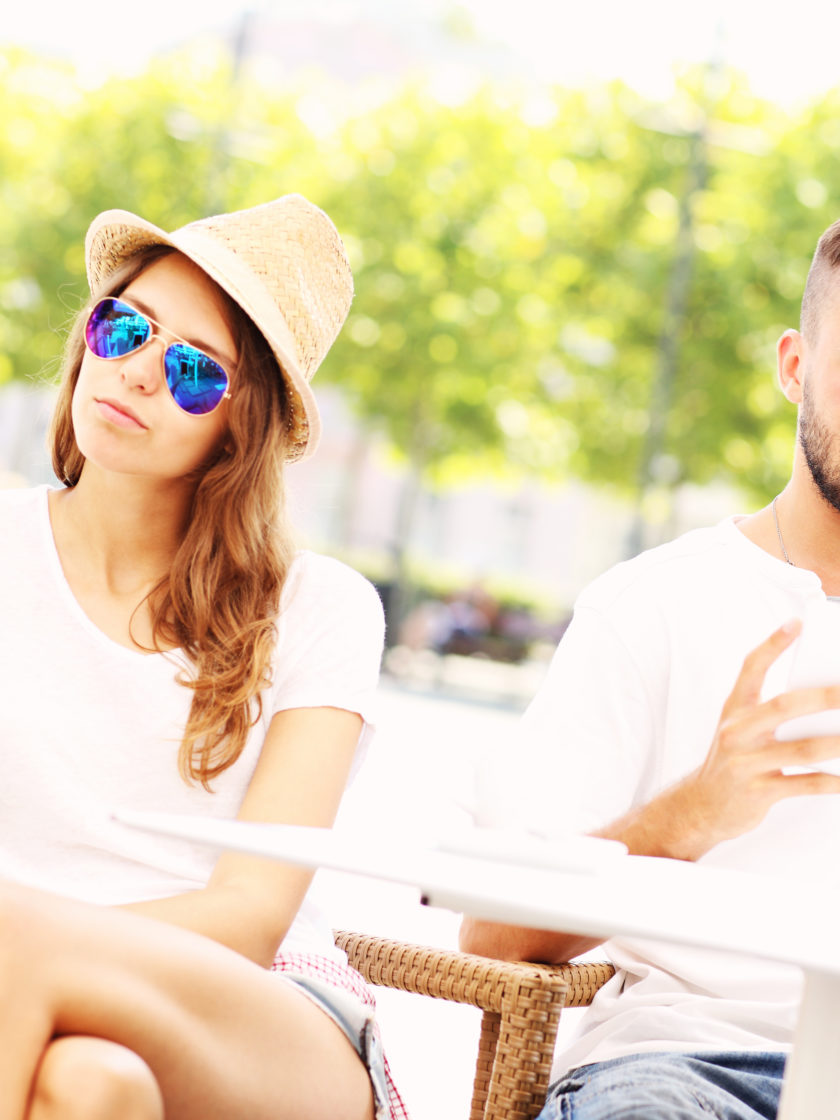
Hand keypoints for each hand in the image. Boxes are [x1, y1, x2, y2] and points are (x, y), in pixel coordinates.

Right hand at [601, 619, 839, 860]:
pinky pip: (802, 785)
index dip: (773, 645)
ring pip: (800, 750)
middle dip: (822, 697)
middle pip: (783, 707)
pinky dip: (829, 782)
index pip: (752, 669)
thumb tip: (823, 698)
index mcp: (734, 710)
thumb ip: (770, 712)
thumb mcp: (739, 729)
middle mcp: (737, 732)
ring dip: (836, 743)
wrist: (700, 806)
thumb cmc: (731, 760)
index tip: (797, 624)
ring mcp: (745, 763)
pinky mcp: (756, 792)